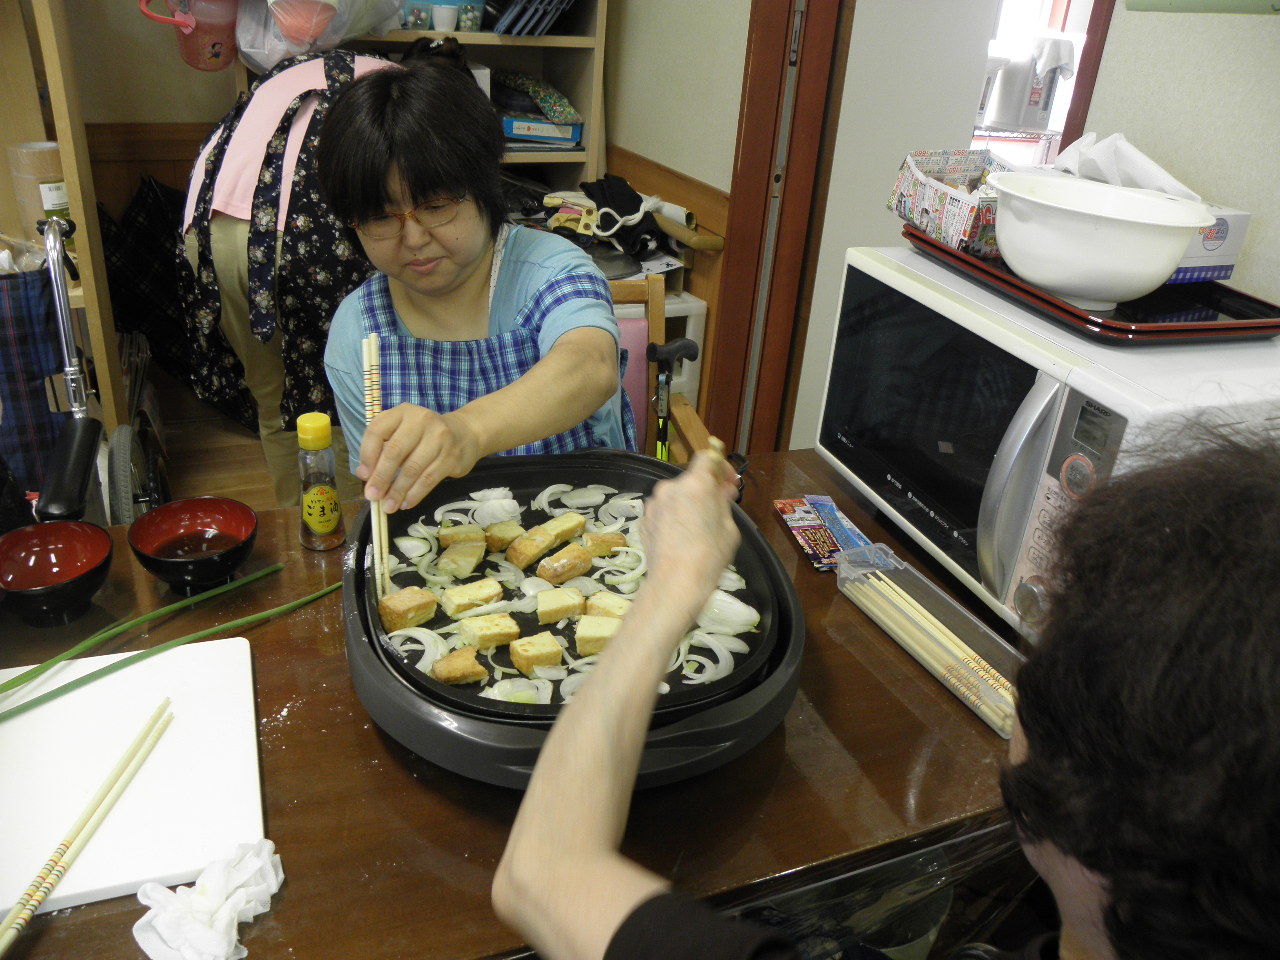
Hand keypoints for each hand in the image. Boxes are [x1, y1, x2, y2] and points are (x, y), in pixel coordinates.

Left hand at [357, 403, 479, 511]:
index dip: (367, 455)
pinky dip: (415, 494)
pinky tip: (406, 503)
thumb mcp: (403, 432)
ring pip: (413, 468)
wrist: (465, 433)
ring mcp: (439, 438)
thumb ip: (383, 448)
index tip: (363, 476)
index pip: (377, 431)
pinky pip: (429, 479)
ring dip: (397, 491)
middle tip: (372, 496)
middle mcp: (421, 420)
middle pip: (395, 451)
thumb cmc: (425, 436)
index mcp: (403, 412)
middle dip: (381, 477)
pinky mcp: (451, 456)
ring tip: (388, 506)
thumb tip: (366, 475)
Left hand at [638, 449, 739, 617]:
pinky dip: (673, 517)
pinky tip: (680, 538)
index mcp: (695, 483)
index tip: (727, 483)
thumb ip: (723, 501)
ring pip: (675, 496)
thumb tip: (723, 490)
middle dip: (704, 490)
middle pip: (690, 479)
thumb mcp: (728, 527)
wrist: (675, 583)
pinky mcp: (644, 519)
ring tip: (696, 528)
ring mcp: (654, 503)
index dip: (720, 466)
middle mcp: (670, 487)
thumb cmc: (709, 555)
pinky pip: (663, 511)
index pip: (707, 457)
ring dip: (687, 504)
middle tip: (716, 510)